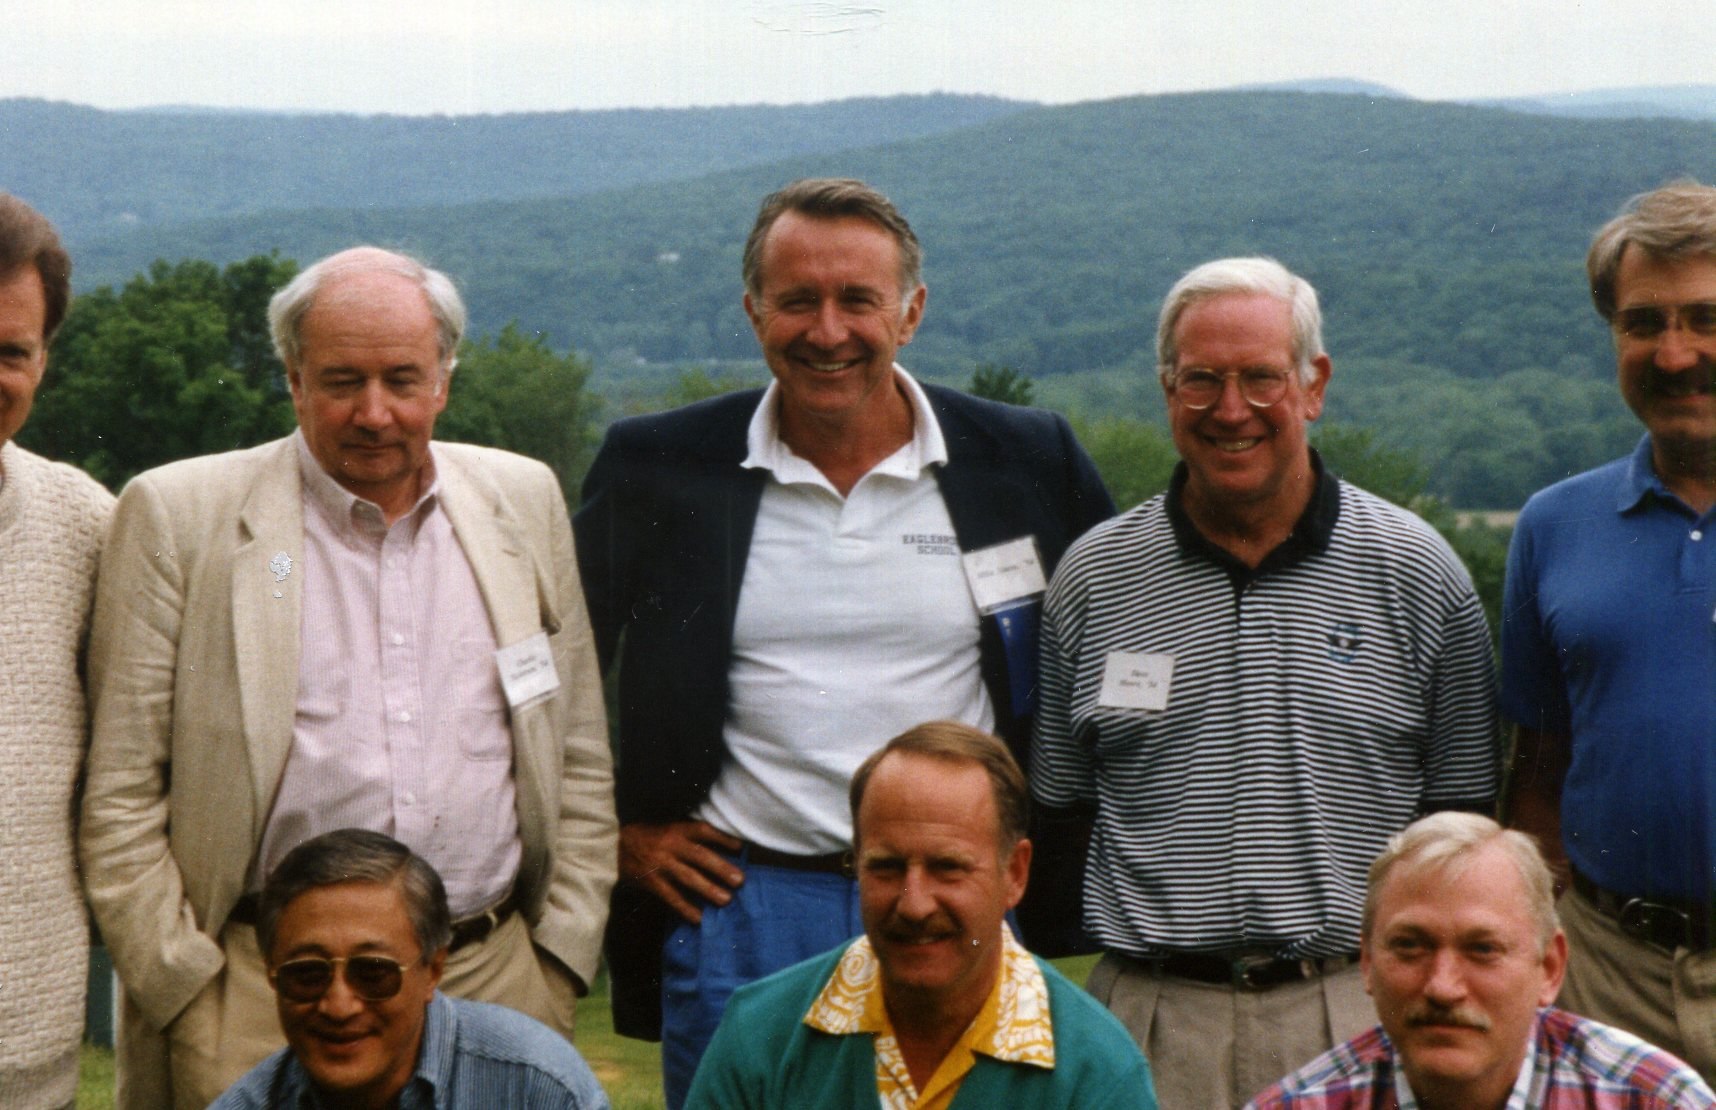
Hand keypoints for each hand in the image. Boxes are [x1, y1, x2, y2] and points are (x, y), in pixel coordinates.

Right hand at [620, 821, 744, 924]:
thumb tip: (719, 845)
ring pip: (688, 877)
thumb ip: (690, 834)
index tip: (741, 848)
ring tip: (726, 900)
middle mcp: (671, 845)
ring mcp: (661, 864)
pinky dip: (685, 908)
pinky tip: (698, 918)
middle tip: (739, 880)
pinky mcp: (651, 881)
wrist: (614, 844)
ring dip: (708, 889)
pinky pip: (670, 896)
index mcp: (677, 829)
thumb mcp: (669, 826)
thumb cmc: (649, 835)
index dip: (722, 839)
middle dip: (721, 868)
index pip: (704, 831)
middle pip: (700, 856)